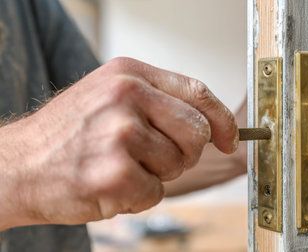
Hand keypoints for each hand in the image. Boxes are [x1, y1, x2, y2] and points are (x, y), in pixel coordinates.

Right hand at [0, 57, 237, 228]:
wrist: (18, 163)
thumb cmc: (68, 133)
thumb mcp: (111, 95)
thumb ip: (160, 101)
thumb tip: (212, 124)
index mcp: (130, 74)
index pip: (198, 92)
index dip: (221, 120)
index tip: (228, 138)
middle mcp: (126, 97)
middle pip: (196, 133)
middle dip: (183, 152)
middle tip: (152, 156)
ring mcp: (120, 134)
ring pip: (178, 165)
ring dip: (155, 174)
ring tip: (121, 166)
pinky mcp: (116, 173)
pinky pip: (156, 192)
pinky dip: (138, 195)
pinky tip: (111, 184)